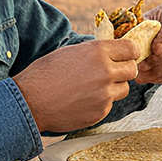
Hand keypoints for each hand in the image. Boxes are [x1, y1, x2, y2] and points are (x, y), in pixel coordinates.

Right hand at [13, 39, 143, 132]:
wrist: (29, 102)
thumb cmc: (44, 74)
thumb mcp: (70, 52)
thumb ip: (95, 52)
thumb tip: (112, 51)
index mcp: (98, 52)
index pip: (131, 48)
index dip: (129, 52)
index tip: (126, 56)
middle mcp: (105, 72)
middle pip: (132, 70)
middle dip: (124, 70)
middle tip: (112, 72)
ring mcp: (104, 94)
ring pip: (124, 89)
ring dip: (114, 87)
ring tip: (93, 88)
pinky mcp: (100, 112)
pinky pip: (109, 105)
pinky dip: (101, 103)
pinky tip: (82, 100)